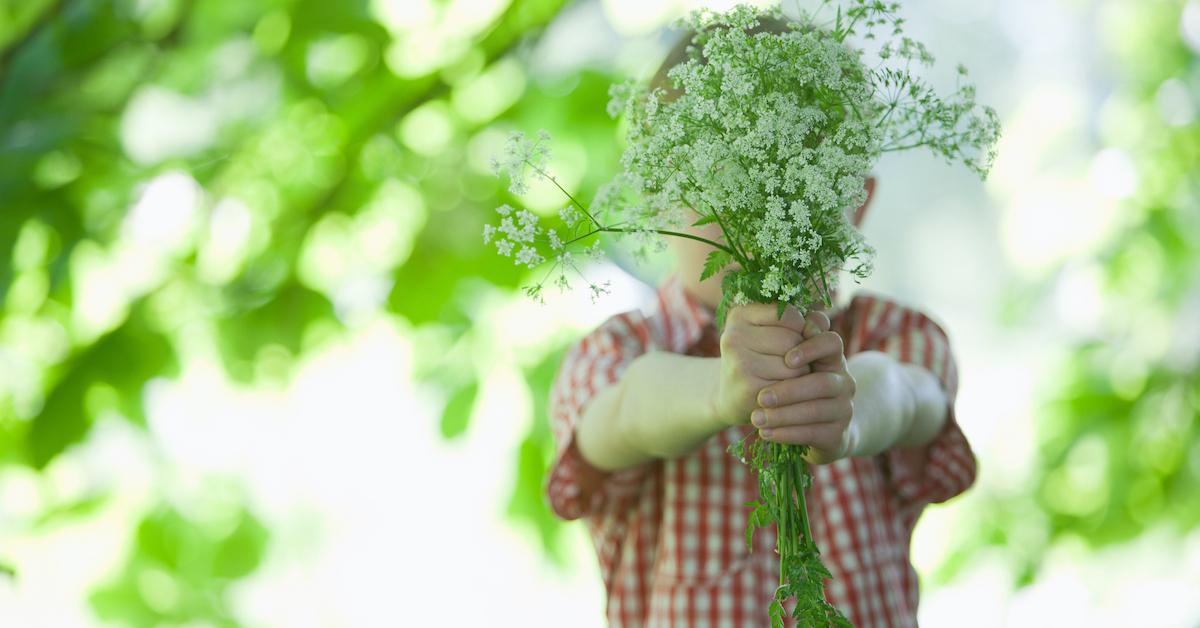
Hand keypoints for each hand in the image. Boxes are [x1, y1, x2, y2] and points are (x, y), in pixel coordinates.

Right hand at [713, 304, 826, 427]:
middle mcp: (734, 336)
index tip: (792, 336)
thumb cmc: (762, 357)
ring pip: (795, 365)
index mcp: (739, 315)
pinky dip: (794, 390)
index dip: (800, 327)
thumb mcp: (776, 331)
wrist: (734, 395)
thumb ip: (804, 320)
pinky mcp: (748, 389)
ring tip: (784, 375)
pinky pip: (790, 387)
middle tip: (788, 360)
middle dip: (800, 352)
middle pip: (792, 340)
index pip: (788, 314)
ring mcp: (739, 363)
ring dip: (800, 373)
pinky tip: (781, 390)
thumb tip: (819, 324)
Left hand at [751, 311, 857, 464]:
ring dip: (784, 415)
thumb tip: (775, 314)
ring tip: (757, 419)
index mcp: (832, 358)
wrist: (814, 429)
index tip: (787, 359)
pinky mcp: (837, 436)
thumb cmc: (792, 387)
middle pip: (822, 383)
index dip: (812, 348)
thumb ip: (783, 339)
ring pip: (816, 411)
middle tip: (761, 397)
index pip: (831, 343)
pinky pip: (814, 434)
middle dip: (789, 390)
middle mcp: (844, 382)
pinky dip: (788, 434)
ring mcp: (844, 409)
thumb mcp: (788, 363)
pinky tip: (767, 434)